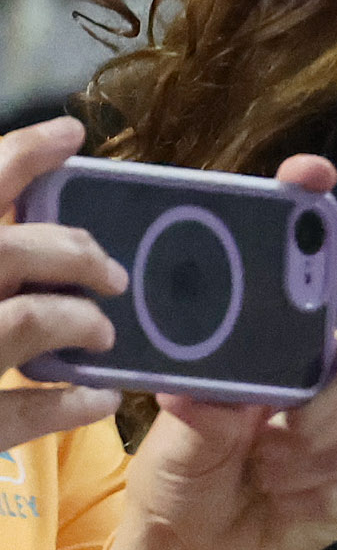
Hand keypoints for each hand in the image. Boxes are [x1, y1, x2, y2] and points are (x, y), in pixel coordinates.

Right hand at [0, 115, 131, 451]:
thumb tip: (6, 199)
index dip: (18, 154)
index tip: (71, 134)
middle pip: (5, 251)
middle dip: (74, 253)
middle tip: (113, 273)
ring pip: (23, 320)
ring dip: (76, 321)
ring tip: (101, 332)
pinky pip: (18, 414)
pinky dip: (69, 405)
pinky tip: (97, 399)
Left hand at [106, 154, 336, 549]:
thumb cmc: (186, 474)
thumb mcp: (173, 440)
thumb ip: (198, 416)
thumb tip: (203, 394)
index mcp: (268, 343)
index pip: (298, 264)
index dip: (307, 210)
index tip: (306, 174)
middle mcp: (317, 371)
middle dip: (317, 386)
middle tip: (277, 419)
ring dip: (303, 448)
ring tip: (263, 467)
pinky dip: (314, 489)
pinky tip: (285, 496)